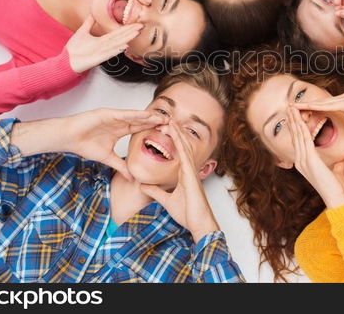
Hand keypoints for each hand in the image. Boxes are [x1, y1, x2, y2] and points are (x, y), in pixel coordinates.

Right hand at [11, 108, 166, 180]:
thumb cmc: (84, 145)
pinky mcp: (107, 113)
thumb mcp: (107, 158)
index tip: (167, 133)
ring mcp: (114, 116)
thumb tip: (131, 179)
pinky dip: (135, 114)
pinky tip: (146, 115)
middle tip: (172, 123)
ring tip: (163, 118)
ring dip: (149, 117)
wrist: (69, 138)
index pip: (141, 129)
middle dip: (156, 122)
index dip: (153, 130)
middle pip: (142, 121)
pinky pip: (124, 114)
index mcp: (121, 130)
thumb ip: (120, 166)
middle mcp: (119, 122)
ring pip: (135, 116)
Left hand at [66, 16, 141, 72]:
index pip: (117, 33)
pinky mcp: (98, 59)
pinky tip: (125, 46)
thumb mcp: (82, 32)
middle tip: (141, 26)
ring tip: (137, 32)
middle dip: (131, 31)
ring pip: (117, 43)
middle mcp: (105, 46)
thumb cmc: (74, 49)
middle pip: (120, 37)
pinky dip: (117, 49)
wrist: (66, 61)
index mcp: (102, 40)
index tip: (135, 23)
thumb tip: (92, 13)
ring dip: (127, 38)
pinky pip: (109, 53)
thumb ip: (89, 23)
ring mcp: (102, 52)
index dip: (126, 28)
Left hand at [139, 122, 218, 242]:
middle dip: (174, 133)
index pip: (178, 153)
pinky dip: (180, 143)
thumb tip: (144, 185)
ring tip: (170, 121)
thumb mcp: (166, 200)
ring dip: (177, 134)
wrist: (199, 224)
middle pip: (182, 146)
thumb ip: (156, 191)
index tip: (164, 130)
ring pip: (184, 147)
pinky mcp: (191, 175)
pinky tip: (175, 134)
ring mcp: (191, 171)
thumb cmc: (188, 214)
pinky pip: (185, 155)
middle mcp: (189, 170)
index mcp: (184, 174)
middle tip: (166, 119)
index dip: (172, 140)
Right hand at [286, 106, 343, 208]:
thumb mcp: (335, 173)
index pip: (299, 141)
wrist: (336, 199)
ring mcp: (303, 160)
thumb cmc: (336, 188)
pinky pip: (304, 140)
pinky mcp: (310, 160)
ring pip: (298, 136)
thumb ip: (336, 166)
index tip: (296, 116)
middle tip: (290, 107)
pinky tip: (300, 119)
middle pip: (295, 136)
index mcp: (305, 163)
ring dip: (295, 121)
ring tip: (292, 108)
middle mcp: (301, 161)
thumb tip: (340, 162)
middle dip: (293, 120)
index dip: (297, 127)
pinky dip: (301, 128)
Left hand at [293, 93, 343, 140]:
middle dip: (305, 106)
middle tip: (289, 108)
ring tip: (294, 107)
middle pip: (320, 103)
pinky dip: (319, 106)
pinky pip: (331, 104)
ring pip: (323, 102)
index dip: (311, 111)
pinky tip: (309, 108)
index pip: (324, 108)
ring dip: (308, 104)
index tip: (299, 115)